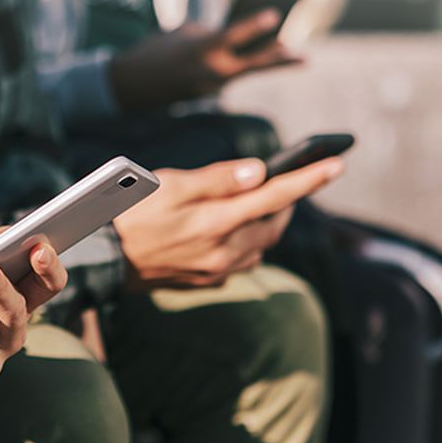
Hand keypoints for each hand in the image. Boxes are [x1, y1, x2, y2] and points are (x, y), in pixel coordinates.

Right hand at [109, 8, 300, 111]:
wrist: (130, 85)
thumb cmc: (154, 51)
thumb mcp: (182, 34)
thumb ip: (211, 34)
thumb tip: (234, 38)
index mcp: (200, 50)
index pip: (232, 36)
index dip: (254, 25)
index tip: (275, 15)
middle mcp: (209, 73)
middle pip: (252, 65)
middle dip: (279, 59)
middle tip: (305, 57)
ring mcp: (210, 87)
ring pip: (243, 71)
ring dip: (265, 61)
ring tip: (292, 54)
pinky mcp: (206, 94)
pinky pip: (228, 76)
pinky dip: (238, 65)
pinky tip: (253, 56)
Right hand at [113, 157, 343, 288]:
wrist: (103, 257)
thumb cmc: (130, 211)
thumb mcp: (169, 184)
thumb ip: (217, 179)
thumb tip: (260, 172)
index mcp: (216, 222)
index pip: (276, 197)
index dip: (309, 179)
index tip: (337, 163)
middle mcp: (223, 251)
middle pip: (274, 223)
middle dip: (288, 200)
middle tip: (291, 179)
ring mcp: (216, 269)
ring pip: (262, 242)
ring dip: (269, 221)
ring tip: (263, 200)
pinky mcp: (206, 279)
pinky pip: (243, 258)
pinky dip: (249, 239)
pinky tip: (233, 227)